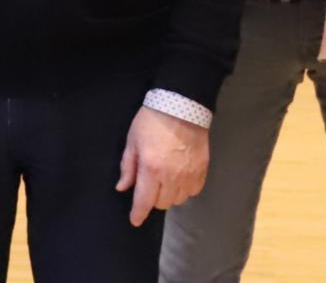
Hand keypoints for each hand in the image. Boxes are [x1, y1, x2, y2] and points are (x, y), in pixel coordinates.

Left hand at [116, 106, 208, 226]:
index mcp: (151, 169)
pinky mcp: (202, 170)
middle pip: (161, 203)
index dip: (138, 214)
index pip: (144, 201)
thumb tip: (122, 187)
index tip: (135, 220)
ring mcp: (189, 174)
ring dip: (169, 195)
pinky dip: (185, 189)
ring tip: (165, 181)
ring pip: (178, 200)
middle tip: (150, 184)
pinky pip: (193, 191)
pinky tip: (180, 178)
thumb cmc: (152, 121)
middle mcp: (171, 176)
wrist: (182, 105)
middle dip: (153, 198)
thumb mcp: (133, 140)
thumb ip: (128, 166)